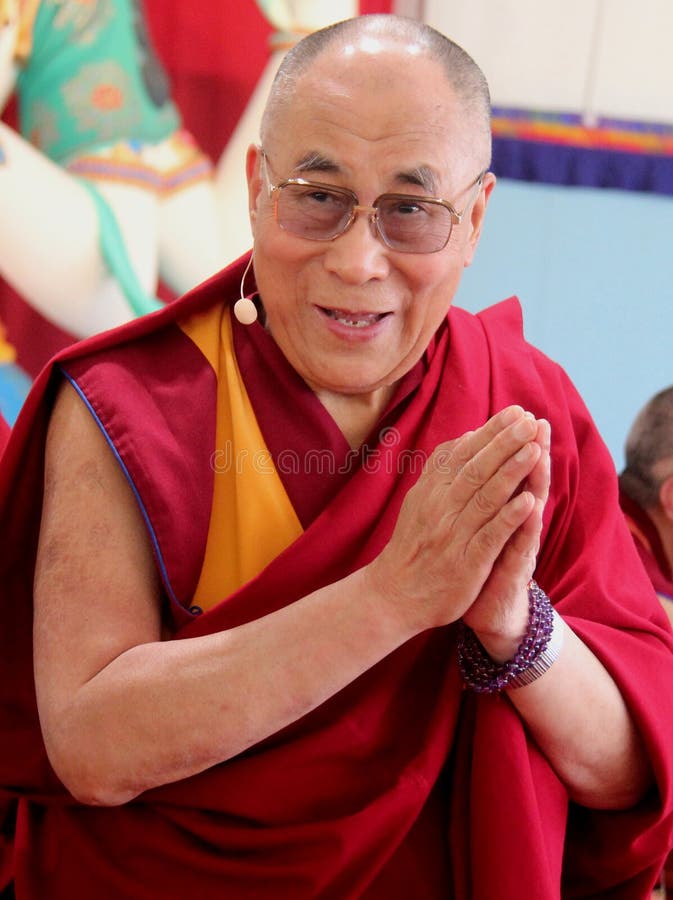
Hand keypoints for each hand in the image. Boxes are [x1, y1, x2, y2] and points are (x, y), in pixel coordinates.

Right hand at [366, 406, 549, 640]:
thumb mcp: (419, 501)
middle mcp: (441, 509)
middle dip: (504, 443)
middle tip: (528, 421)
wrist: (393, 595)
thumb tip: (467, 436)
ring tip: (534, 449)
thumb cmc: (413, 545)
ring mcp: (453, 535)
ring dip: (511, 472)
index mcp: (431, 491)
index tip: (515, 413)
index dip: (491, 433)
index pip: (464, 454)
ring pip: (485, 498)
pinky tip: (528, 501)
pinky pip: (489, 536)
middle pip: (476, 470)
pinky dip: (508, 518)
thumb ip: (442, 469)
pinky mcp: (466, 563)